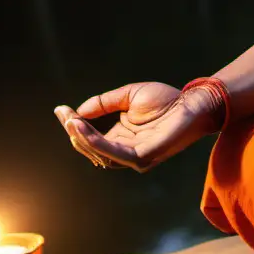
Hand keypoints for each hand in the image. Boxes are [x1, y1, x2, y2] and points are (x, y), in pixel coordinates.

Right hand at [53, 81, 220, 172]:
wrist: (194, 102)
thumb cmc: (166, 99)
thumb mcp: (128, 96)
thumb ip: (104, 103)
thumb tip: (78, 112)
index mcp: (120, 138)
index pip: (90, 136)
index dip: (73, 124)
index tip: (60, 109)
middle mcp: (125, 150)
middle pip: (90, 147)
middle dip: (74, 131)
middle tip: (64, 114)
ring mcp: (134, 157)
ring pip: (98, 153)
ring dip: (82, 138)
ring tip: (71, 122)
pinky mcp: (143, 157)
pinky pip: (113, 153)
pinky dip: (96, 142)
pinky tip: (83, 128)